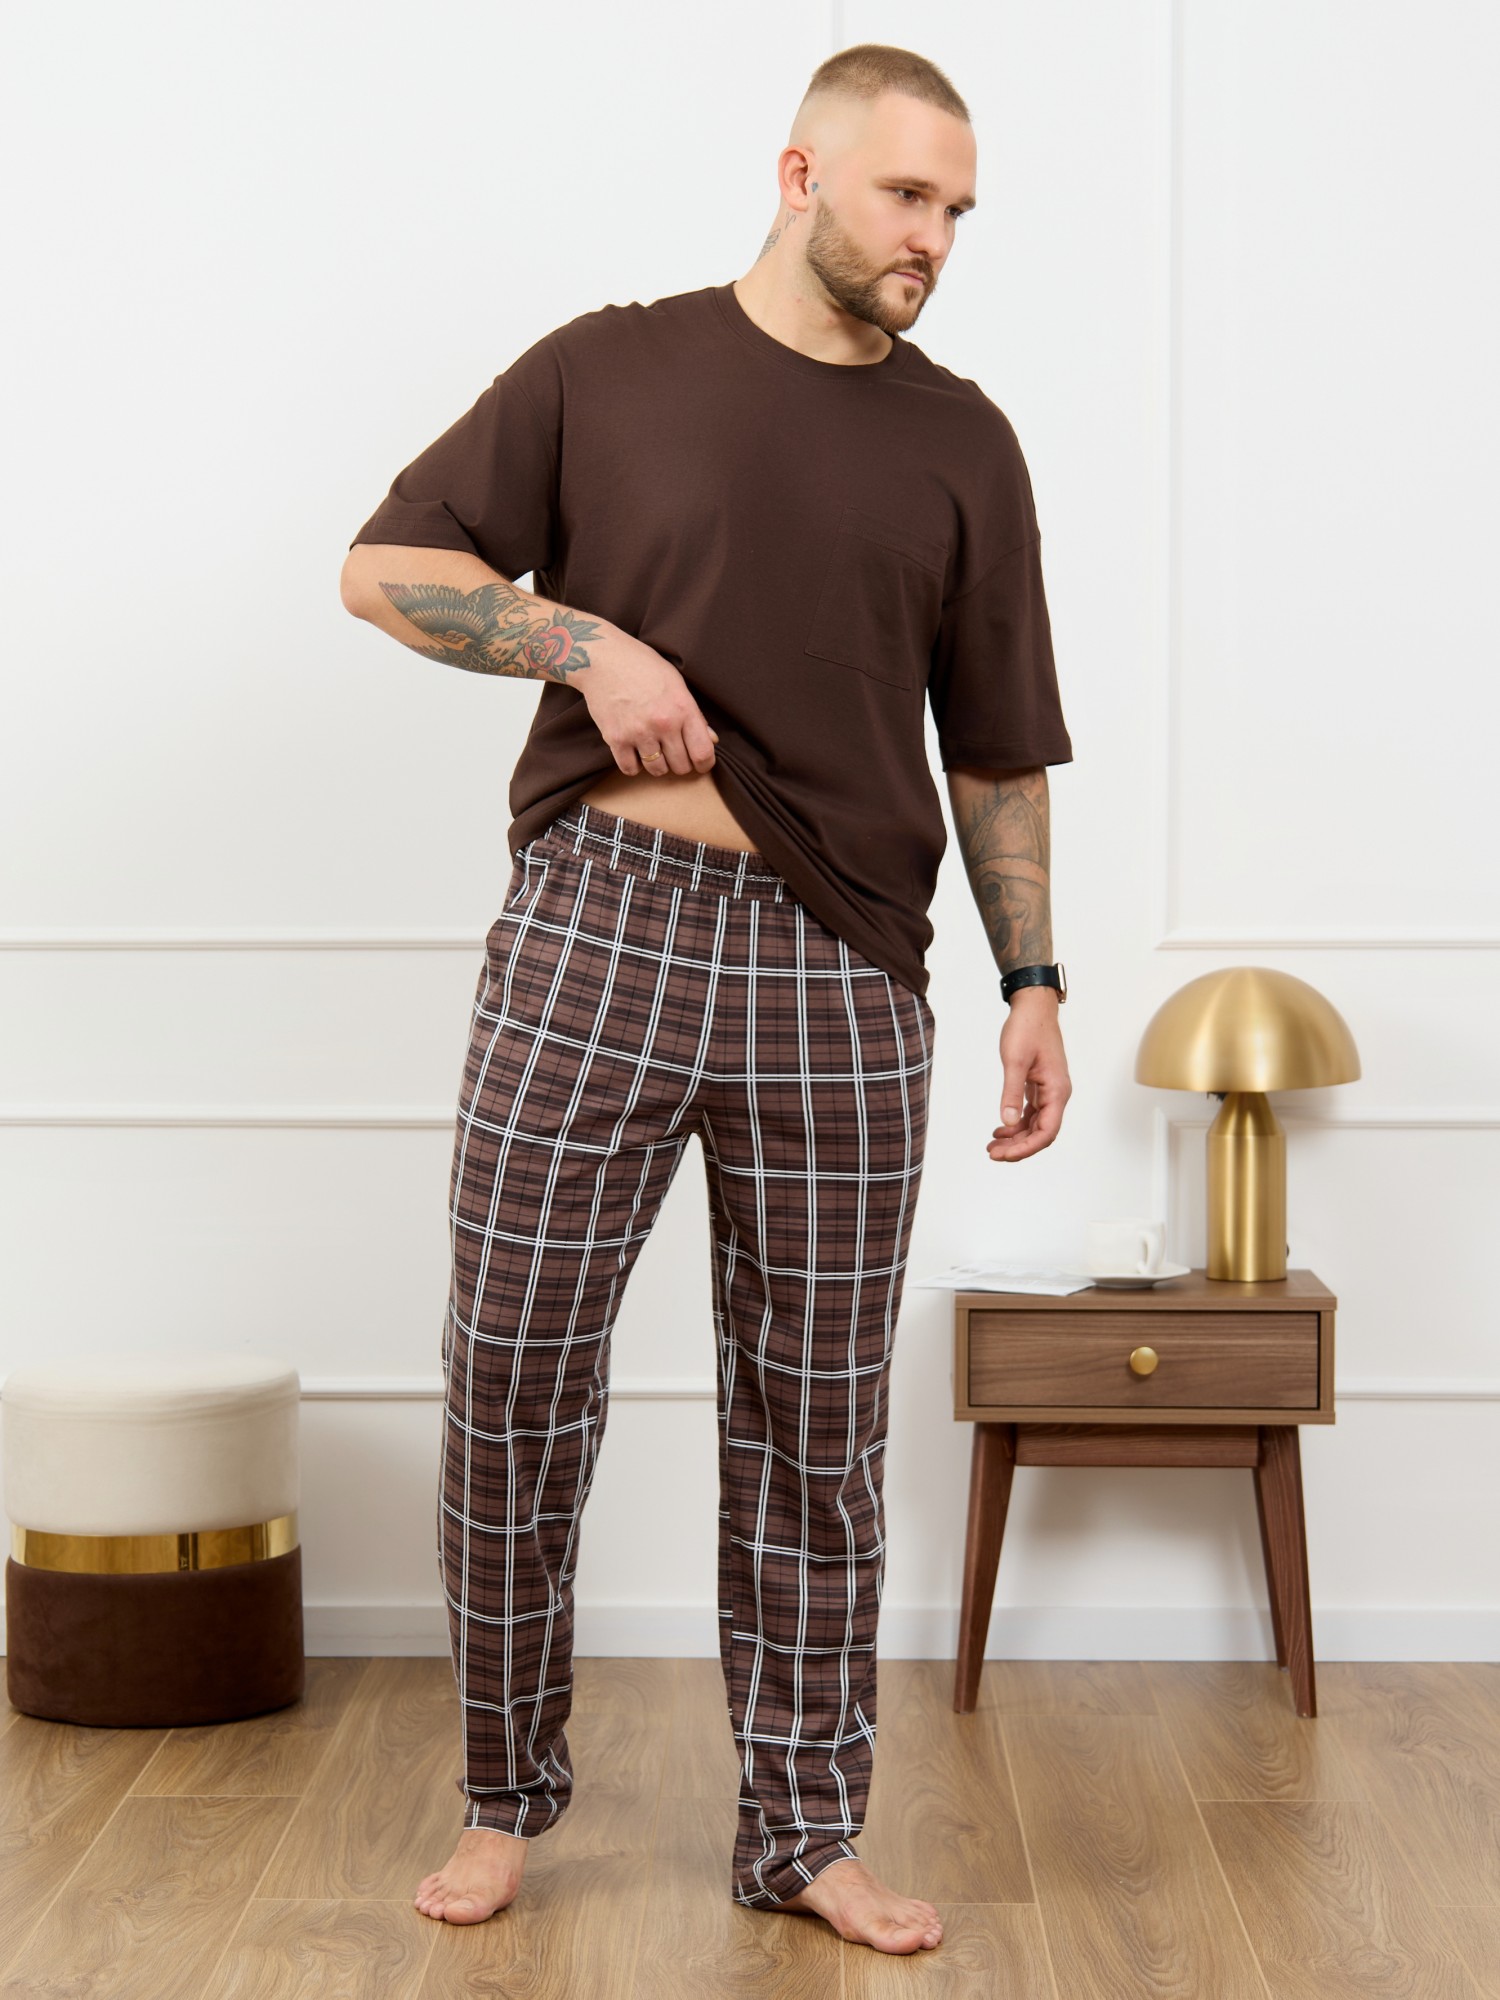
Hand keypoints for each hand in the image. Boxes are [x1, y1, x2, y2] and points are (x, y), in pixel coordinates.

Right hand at [572, 635, 718, 776]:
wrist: (602, 658)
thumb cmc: (642, 666)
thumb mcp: (675, 683)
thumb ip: (694, 714)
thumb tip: (711, 739)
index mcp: (683, 708)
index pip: (702, 753)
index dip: (705, 763)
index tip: (700, 763)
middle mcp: (663, 723)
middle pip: (681, 766)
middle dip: (679, 762)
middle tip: (672, 751)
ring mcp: (638, 732)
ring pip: (657, 770)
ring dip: (657, 764)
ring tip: (653, 748)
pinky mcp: (615, 739)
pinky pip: (630, 769)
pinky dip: (634, 764)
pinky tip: (634, 751)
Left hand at [988, 990, 1070, 1161]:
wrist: (1034, 1007)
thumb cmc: (1028, 1028)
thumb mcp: (1015, 1061)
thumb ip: (1011, 1093)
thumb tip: (1007, 1121)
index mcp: (1057, 1091)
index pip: (1046, 1132)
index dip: (1025, 1148)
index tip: (1003, 1154)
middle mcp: (1057, 1094)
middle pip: (1041, 1133)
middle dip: (1018, 1147)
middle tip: (992, 1153)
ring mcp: (1049, 1091)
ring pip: (1036, 1125)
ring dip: (1016, 1138)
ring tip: (992, 1144)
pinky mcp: (1040, 1086)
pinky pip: (1031, 1113)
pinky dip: (1017, 1123)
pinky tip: (1001, 1128)